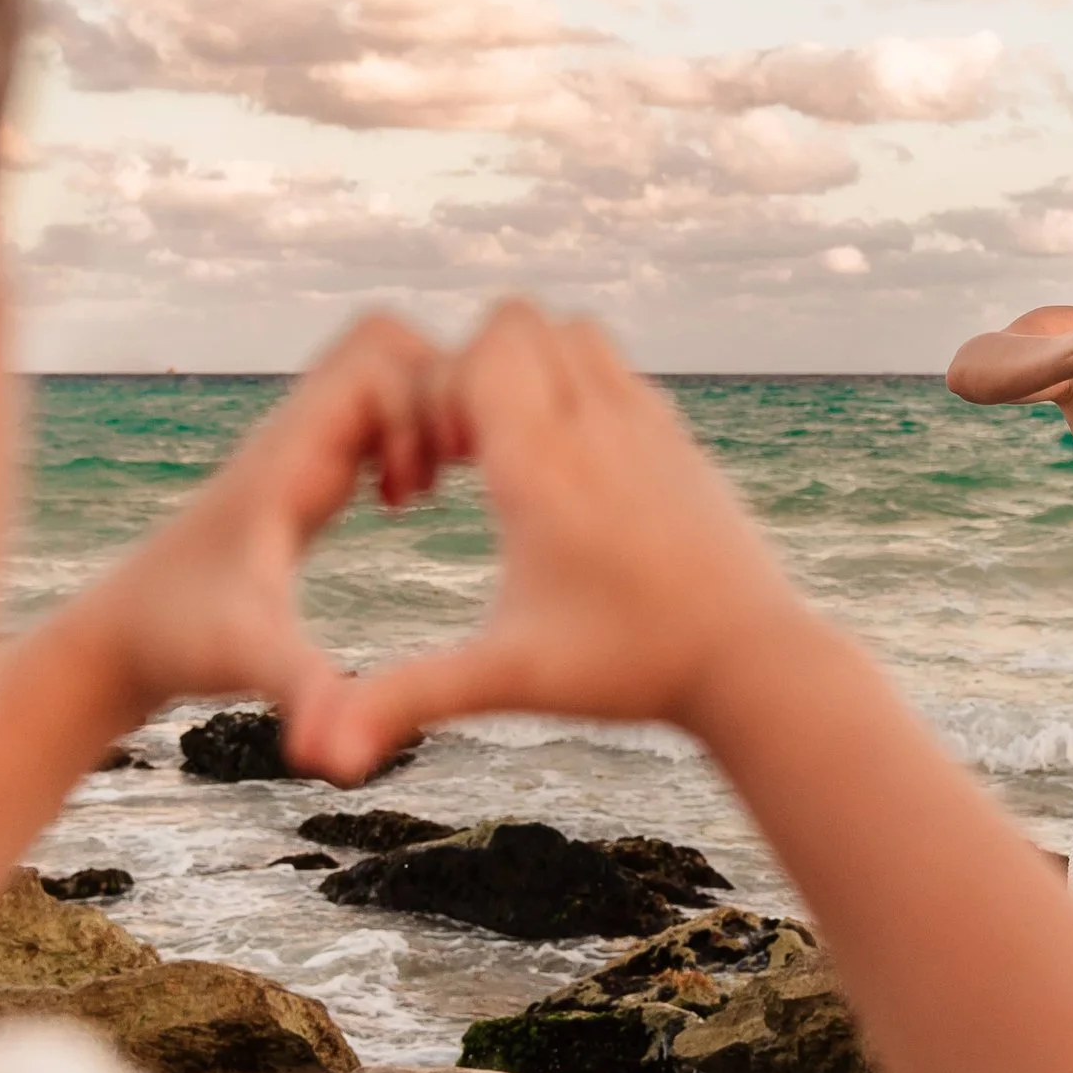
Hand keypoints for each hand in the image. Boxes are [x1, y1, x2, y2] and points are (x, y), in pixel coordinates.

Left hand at [81, 314, 443, 717]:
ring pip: (382, 370)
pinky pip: (370, 411)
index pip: (380, 357)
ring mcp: (297, 446)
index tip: (430, 487)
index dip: (429, 404)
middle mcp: (293, 432)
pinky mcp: (301, 471)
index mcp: (289, 451)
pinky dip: (405, 436)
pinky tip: (403, 504)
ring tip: (427, 490)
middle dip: (440, 392)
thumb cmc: (175, 640)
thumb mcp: (248, 659)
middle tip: (448, 475)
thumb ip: (300, 689)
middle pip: (387, 341)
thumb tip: (340, 756)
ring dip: (425, 411)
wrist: (114, 638)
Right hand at [287, 302, 814, 782]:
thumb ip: (404, 700)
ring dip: (536, 370)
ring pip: (578, 332)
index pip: (477, 350)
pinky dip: (586, 394)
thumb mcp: (504, 681)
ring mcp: (649, 424)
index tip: (439, 467)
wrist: (755, 664)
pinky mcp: (683, 441)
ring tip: (519, 457)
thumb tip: (316, 754)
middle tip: (472, 452)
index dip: (436, 390)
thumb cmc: (626, 670)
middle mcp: (597, 424)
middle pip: (521, 319)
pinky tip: (577, 480)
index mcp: (543, 463)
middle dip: (479, 364)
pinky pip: (622, 372)